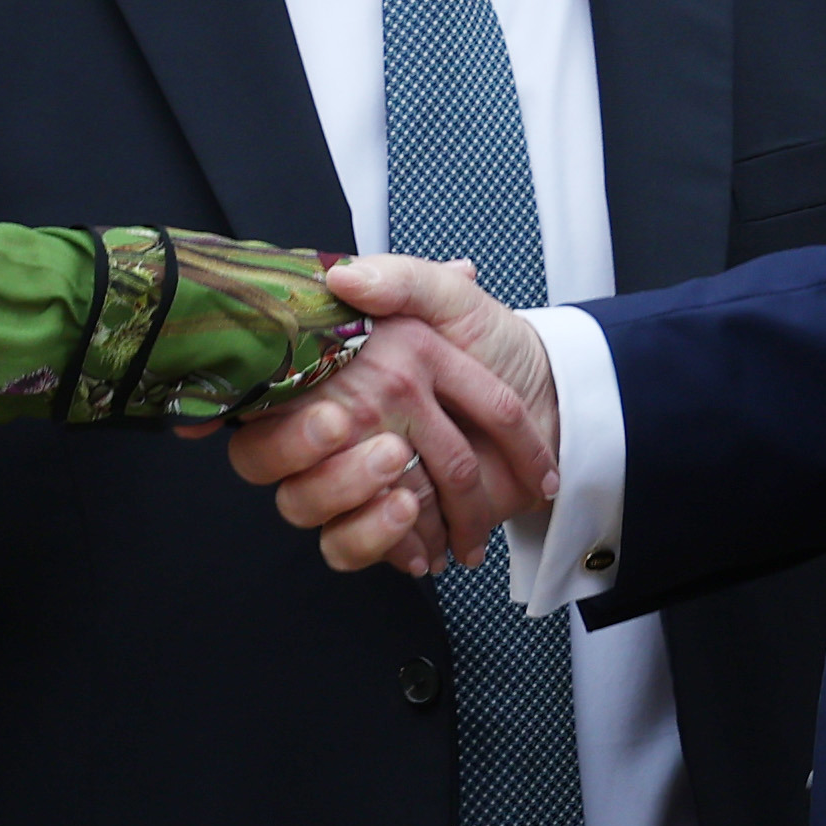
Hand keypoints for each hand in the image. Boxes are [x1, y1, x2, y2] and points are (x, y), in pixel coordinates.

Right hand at [223, 254, 560, 575]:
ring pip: (312, 510)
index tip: (337, 423)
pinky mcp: (377, 518)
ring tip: (412, 505)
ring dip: (361, 517)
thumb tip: (344, 277)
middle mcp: (328, 422)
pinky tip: (427, 546)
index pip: (275, 407)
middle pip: (285, 466)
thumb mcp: (448, 298)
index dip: (294, 428)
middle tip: (394, 456)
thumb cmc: (492, 343)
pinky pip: (348, 547)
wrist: (550, 396)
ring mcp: (349, 473)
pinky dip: (386, 548)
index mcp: (330, 369)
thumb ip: (400, 280)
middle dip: (337, 474)